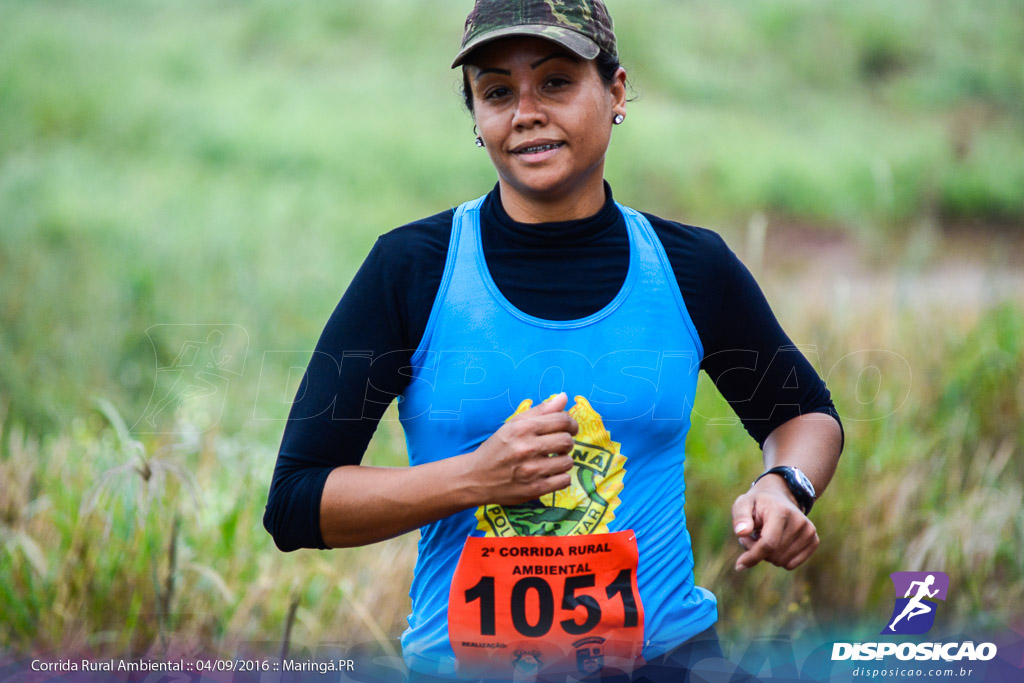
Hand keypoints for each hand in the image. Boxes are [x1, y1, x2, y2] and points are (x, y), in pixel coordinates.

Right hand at [462, 392, 578, 506]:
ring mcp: (531, 470)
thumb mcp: (513, 425)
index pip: (562, 420)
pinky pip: (564, 480)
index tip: (569, 428)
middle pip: (567, 441)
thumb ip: (540, 410)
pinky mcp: (534, 489)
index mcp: (522, 429)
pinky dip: (561, 477)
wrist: (476, 478)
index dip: (571, 423)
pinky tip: (550, 474)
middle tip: (559, 445)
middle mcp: (526, 448)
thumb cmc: (497, 448)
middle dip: (567, 442)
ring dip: (564, 460)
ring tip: (553, 460)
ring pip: (568, 462)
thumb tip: (564, 397)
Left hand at [731, 474, 818, 570]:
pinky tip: (775, 543)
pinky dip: (780, 559)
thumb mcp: (742, 504)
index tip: (739, 565)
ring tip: (763, 537)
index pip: (768, 544)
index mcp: (781, 512)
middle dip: (757, 551)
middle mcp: (799, 522)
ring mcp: (809, 531)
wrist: (779, 496)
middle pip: (774, 555)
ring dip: (767, 555)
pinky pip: (791, 564)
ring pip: (782, 562)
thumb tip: (741, 532)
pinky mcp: (814, 540)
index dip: (753, 556)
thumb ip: (740, 517)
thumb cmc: (757, 503)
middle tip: (752, 536)